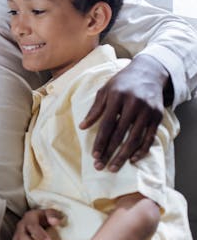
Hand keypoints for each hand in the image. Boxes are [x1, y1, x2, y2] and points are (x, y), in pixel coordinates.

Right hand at [3, 208, 64, 239]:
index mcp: (29, 218)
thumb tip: (55, 221)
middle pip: (23, 236)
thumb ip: (52, 215)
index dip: (40, 234)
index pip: (33, 226)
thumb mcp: (49, 213)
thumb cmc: (44, 217)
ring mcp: (16, 236)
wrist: (35, 218)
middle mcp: (21, 227)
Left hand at [79, 55, 166, 171]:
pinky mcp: (157, 116)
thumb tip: (82, 126)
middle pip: (120, 134)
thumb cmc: (121, 83)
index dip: (100, 141)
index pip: (107, 124)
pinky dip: (141, 150)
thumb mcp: (105, 90)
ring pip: (135, 138)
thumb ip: (95, 109)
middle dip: (110, 152)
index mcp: (117, 97)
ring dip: (124, 155)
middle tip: (101, 167)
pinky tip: (132, 159)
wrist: (148, 72)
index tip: (94, 155)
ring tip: (114, 167)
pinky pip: (150, 137)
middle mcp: (133, 104)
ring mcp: (147, 111)